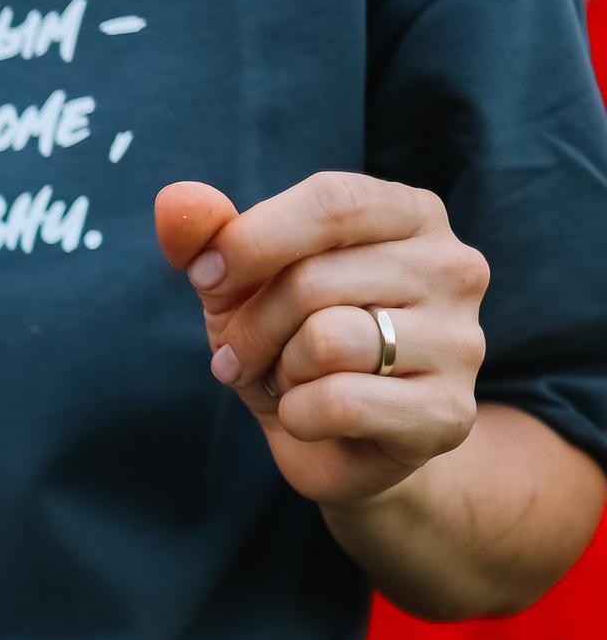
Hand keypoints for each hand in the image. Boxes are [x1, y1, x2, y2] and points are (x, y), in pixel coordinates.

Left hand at [155, 173, 488, 504]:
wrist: (336, 439)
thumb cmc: (288, 340)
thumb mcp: (238, 283)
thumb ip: (206, 235)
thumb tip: (176, 199)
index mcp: (410, 214)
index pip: (332, 202)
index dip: (252, 241)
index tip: (205, 278)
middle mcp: (453, 267)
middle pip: (315, 280)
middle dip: (252, 325)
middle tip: (242, 354)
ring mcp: (463, 341)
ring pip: (328, 341)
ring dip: (279, 370)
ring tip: (288, 379)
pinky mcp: (450, 413)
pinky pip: (342, 403)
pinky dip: (299, 415)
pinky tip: (310, 417)